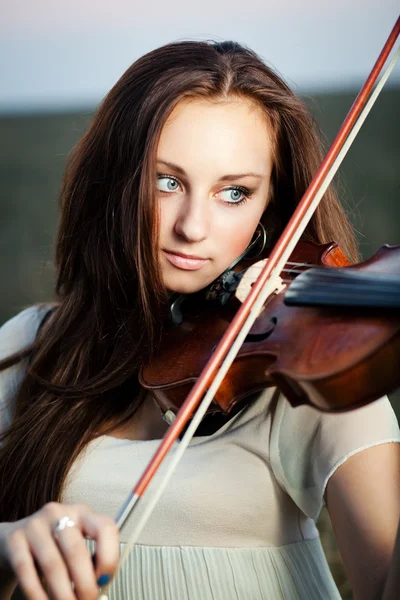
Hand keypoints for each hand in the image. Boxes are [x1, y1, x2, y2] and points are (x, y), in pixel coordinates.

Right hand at [0, 502, 118, 599]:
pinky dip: (37, 594)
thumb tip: (100, 585)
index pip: (105, 527)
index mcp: (82, 513)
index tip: (105, 580)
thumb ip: (89, 560)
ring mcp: (35, 525)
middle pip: (77, 551)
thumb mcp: (74, 544)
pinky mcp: (15, 540)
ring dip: (63, 593)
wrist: (14, 540)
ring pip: (53, 565)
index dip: (109, 556)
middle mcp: (60, 514)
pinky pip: (27, 571)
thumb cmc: (52, 545)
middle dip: (85, 584)